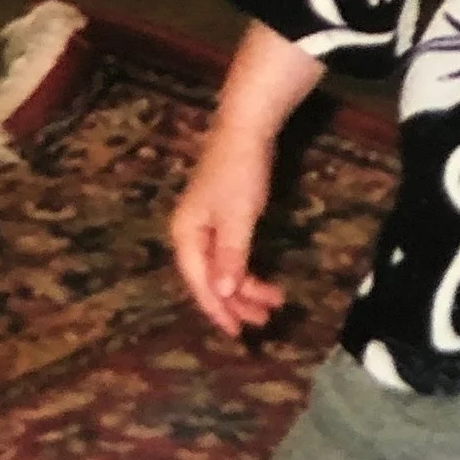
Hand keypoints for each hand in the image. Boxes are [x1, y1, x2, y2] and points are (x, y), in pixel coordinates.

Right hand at [169, 131, 288, 339]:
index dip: (218, 309)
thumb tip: (221, 295)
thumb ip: (230, 257)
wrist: (247, 127)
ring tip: (273, 303)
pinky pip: (231, 253)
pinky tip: (260, 279)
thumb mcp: (237, 218)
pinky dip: (246, 268)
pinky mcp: (224, 216)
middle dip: (237, 301)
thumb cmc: (240, 172)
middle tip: (264, 320)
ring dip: (246, 287)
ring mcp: (207, 224)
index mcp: (186, 234)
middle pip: (211, 278)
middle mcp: (191, 232)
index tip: (238, 332)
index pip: (199, 283)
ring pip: (223, 267)